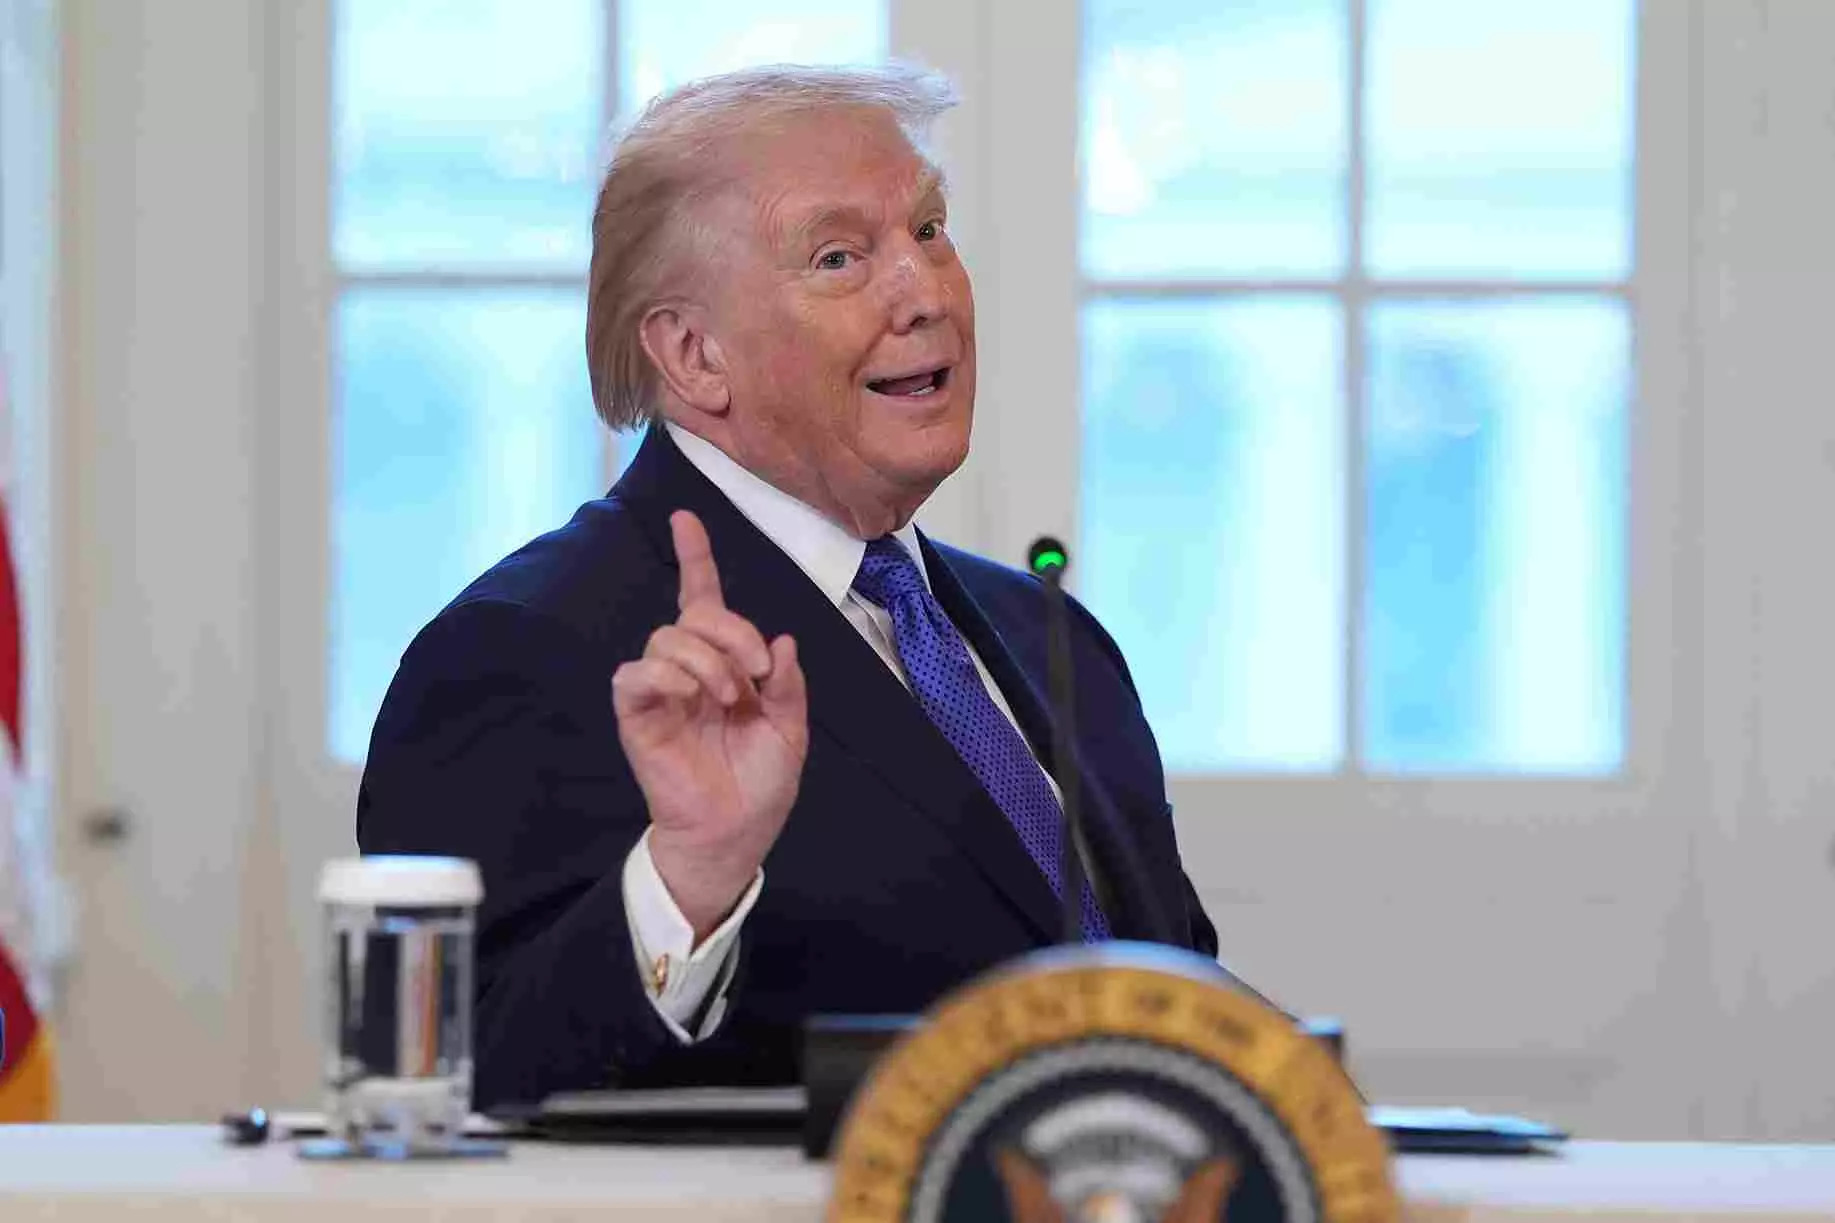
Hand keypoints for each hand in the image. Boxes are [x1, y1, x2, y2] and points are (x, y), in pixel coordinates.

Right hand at [612, 510, 808, 940]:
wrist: (736, 832)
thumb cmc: (760, 784)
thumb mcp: (790, 729)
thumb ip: (787, 684)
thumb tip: (782, 642)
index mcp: (725, 664)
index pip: (704, 599)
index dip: (696, 558)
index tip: (686, 518)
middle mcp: (688, 669)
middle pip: (694, 615)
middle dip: (731, 631)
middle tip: (757, 671)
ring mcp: (661, 690)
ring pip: (667, 637)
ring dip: (707, 659)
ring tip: (730, 697)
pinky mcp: (637, 714)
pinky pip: (636, 673)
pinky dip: (667, 673)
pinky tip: (693, 694)